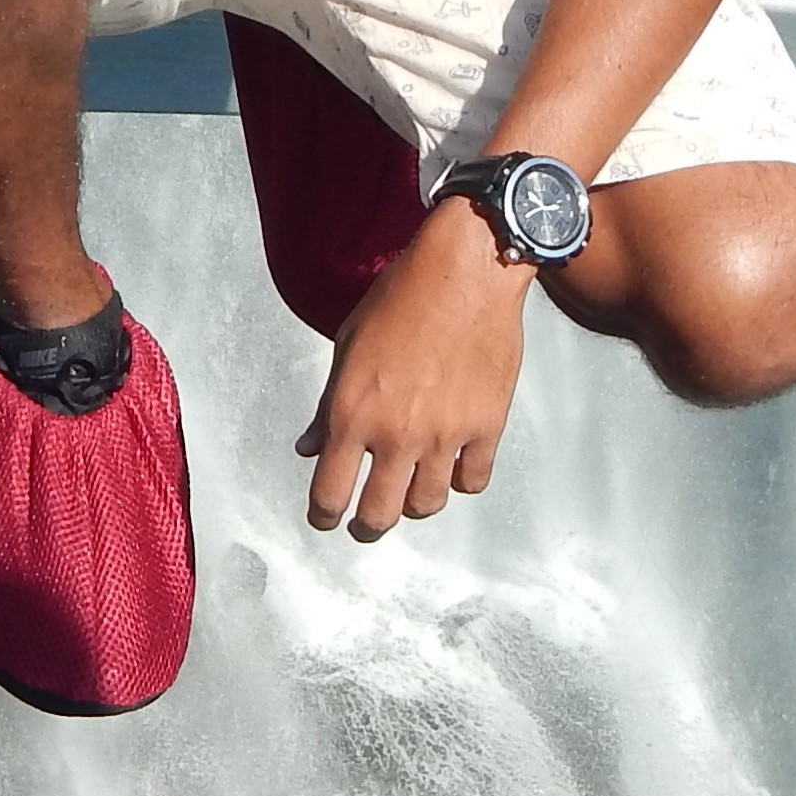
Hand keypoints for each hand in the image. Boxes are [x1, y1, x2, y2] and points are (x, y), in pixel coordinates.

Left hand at [296, 198, 527, 539]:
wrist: (466, 271)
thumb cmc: (402, 296)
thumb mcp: (348, 345)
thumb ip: (327, 405)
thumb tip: (309, 446)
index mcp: (351, 412)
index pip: (329, 492)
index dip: (323, 515)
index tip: (325, 518)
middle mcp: (395, 432)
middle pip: (377, 514)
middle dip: (367, 525)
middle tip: (366, 523)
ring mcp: (444, 434)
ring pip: (426, 504)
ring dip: (414, 504)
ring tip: (411, 492)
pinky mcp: (486, 426)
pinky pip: (472, 480)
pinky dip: (461, 479)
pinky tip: (454, 466)